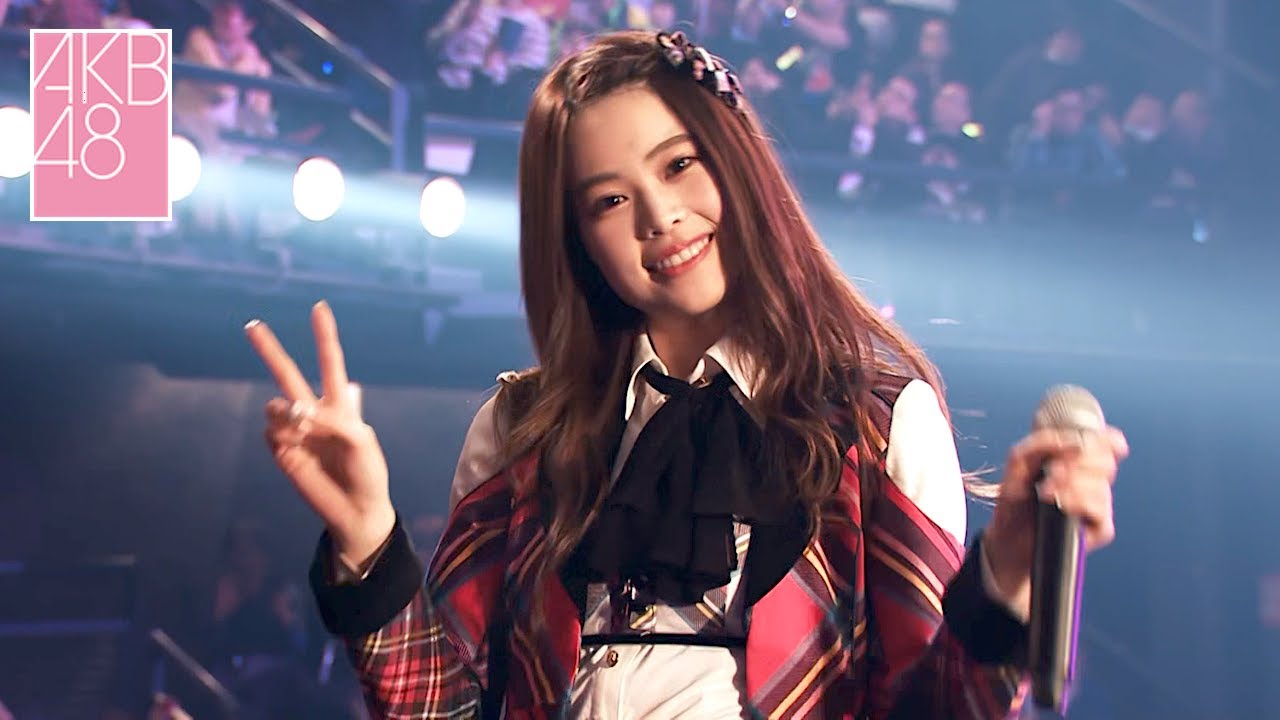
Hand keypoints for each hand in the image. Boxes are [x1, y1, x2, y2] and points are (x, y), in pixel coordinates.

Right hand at [245, 301, 393, 568]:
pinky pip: (270, 431)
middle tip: (251, 324)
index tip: (318, 307)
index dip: (323, 335)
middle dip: (269, 349)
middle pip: (287, 373)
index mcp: (340, 403)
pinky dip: (281, 434)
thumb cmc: (367, 472)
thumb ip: (332, 419)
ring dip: (285, 412)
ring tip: (304, 429)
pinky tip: (296, 448)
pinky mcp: (281, 450)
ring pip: (274, 405)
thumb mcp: (360, 440)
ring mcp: (296, 431)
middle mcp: (314, 412)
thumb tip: (296, 411)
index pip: (330, 362)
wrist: (355, 509)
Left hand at [983, 426, 1129, 615]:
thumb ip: (1041, 442)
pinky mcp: (1100, 528)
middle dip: (1076, 462)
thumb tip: (1073, 441)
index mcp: (1079, 461)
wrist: (1007, 536)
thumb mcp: (1019, 462)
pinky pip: (1100, 510)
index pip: (1109, 444)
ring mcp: (1098, 505)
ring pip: (1101, 485)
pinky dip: (1078, 503)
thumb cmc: (1015, 499)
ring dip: (1071, 484)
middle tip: (1049, 471)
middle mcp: (1094, 481)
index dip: (1106, 440)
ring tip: (1044, 492)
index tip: (1085, 443)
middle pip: (1105, 461)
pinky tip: (1059, 506)